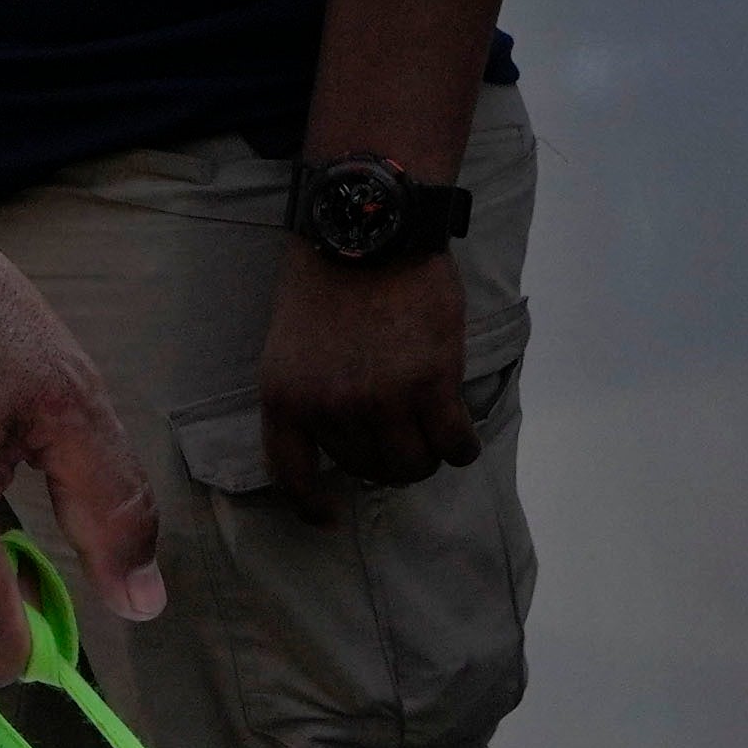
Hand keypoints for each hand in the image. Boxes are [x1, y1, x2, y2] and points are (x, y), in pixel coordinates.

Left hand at [254, 246, 481, 517]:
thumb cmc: (328, 281)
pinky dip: (461, 448)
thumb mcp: (288, 345)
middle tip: (399, 438)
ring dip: (424, 458)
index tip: (329, 517)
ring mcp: (382, 398)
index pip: (292, 476)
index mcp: (286, 398)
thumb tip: (340, 443)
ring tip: (431, 436)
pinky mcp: (432, 383)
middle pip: (366, 469)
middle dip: (384, 461)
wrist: (368, 230)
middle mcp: (331, 408)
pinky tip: (461, 437)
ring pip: (412, 464)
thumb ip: (308, 396)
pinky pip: (453, 444)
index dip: (310, 506)